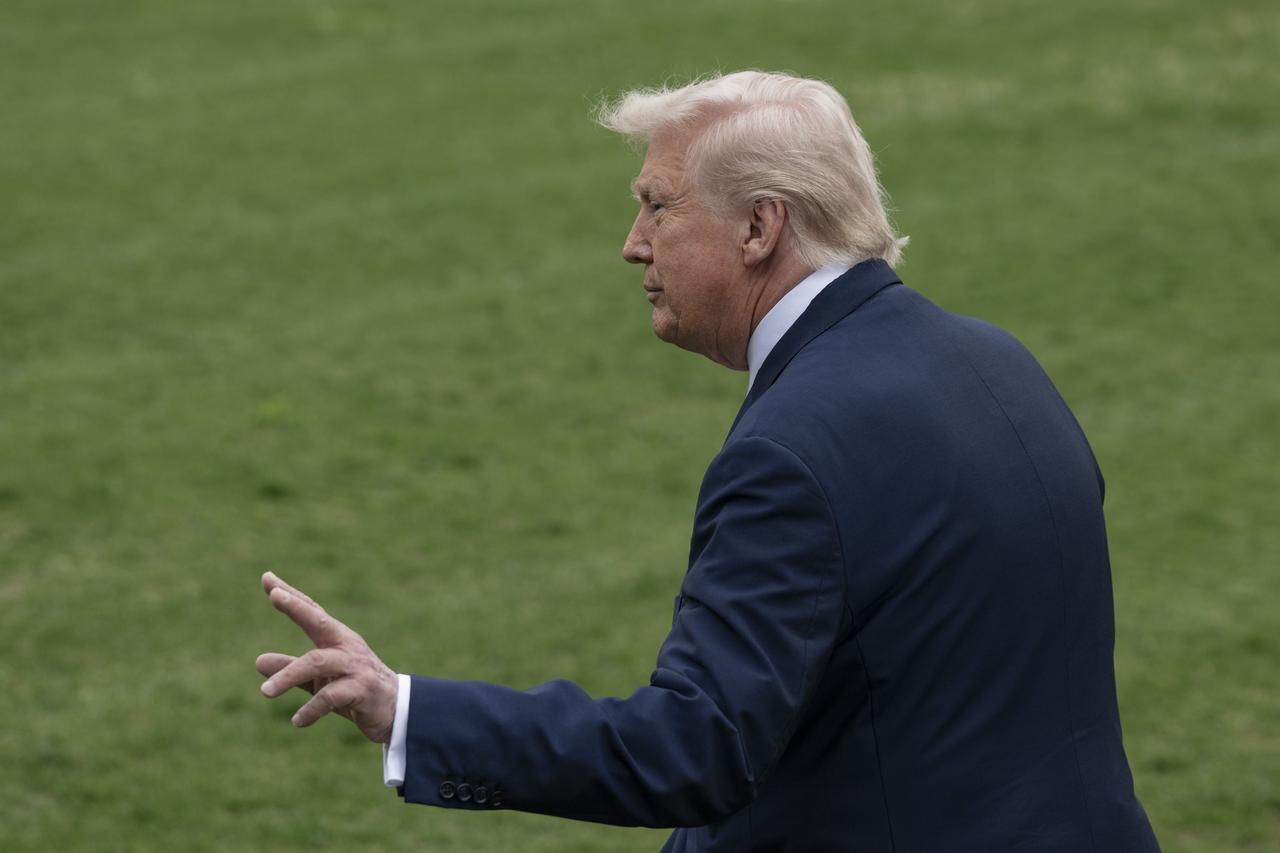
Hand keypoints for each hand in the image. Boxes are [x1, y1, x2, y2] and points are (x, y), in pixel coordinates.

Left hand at [255, 571, 398, 743]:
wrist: (396, 709)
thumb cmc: (354, 688)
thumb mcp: (319, 677)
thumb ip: (291, 667)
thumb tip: (258, 661)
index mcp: (336, 638)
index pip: (311, 611)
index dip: (290, 595)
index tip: (267, 578)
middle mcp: (346, 646)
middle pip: (319, 621)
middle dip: (297, 607)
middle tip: (275, 595)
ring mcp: (355, 666)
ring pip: (318, 662)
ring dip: (289, 675)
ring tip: (265, 692)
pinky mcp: (362, 690)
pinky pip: (331, 696)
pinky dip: (312, 709)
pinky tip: (297, 721)